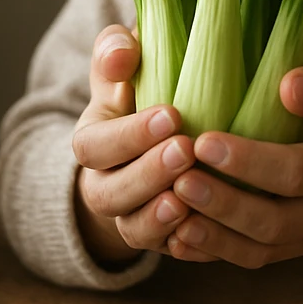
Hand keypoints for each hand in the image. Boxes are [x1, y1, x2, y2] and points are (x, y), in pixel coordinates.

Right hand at [71, 25, 198, 264]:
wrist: (159, 136)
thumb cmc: (143, 89)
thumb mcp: (125, 66)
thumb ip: (115, 52)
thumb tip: (121, 52)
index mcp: (93, 142)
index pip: (94, 146)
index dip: (129, 135)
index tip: (172, 114)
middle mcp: (104, 185)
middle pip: (109, 195)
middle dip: (147, 174)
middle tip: (187, 149)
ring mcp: (131, 216)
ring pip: (133, 229)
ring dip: (159, 217)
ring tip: (188, 199)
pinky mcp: (162, 238)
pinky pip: (167, 251)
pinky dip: (184, 244)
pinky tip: (209, 228)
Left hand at [164, 60, 302, 267]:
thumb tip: (289, 88)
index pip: (298, 172)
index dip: (251, 162)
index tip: (204, 142)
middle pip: (275, 221)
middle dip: (223, 204)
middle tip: (177, 180)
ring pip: (260, 249)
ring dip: (213, 233)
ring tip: (170, 207)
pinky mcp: (294, 245)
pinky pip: (253, 257)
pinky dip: (214, 250)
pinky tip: (178, 233)